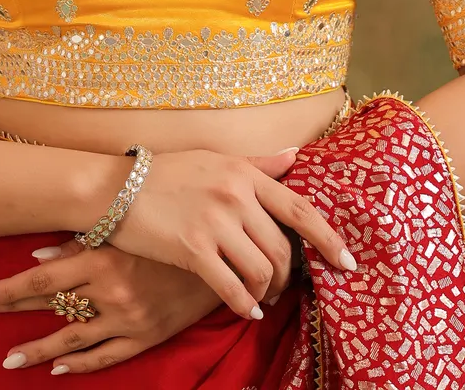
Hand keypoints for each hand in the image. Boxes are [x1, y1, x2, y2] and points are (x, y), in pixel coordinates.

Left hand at [0, 240, 221, 375]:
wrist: (225, 258)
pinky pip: (106, 357)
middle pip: (53, 307)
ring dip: (38, 350)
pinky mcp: (146, 337)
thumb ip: (87, 241)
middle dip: (15, 311)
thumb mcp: (134, 230)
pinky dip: (79, 364)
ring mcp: (128, 319)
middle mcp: (112, 292)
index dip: (11, 289)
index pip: (46, 278)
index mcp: (107, 260)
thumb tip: (41, 253)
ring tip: (11, 359)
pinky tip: (59, 368)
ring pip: (72, 339)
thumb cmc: (178, 233)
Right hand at [100, 149, 354, 318]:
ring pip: (263, 270)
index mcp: (246, 174)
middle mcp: (237, 197)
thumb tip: (296, 154)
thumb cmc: (168, 172)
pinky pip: (232, 287)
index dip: (329, 238)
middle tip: (283, 285)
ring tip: (262, 296)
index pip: (301, 209)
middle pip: (283, 248)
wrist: (116, 188)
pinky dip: (245, 304)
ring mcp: (215, 224)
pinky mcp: (193, 250)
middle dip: (290, 274)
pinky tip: (248, 310)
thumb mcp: (216, 159)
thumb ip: (259, 163)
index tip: (347, 261)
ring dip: (268, 291)